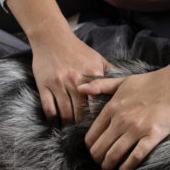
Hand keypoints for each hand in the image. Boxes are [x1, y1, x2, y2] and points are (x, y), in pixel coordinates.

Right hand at [4, 0, 111, 122]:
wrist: (52, 36)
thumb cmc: (76, 49)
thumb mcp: (96, 58)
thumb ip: (110, 72)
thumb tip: (125, 86)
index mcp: (91, 74)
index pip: (98, 103)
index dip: (99, 117)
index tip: (100, 125)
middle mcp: (75, 80)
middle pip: (81, 112)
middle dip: (83, 125)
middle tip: (85, 133)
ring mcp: (58, 83)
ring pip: (65, 113)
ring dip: (69, 124)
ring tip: (72, 129)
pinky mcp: (43, 84)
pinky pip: (48, 108)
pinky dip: (53, 118)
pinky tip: (57, 121)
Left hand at [78, 67, 169, 169]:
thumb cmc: (152, 82)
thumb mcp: (122, 81)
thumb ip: (100, 85)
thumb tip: (79, 87)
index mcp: (112, 108)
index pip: (91, 136)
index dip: (91, 148)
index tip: (96, 152)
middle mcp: (121, 119)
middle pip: (99, 149)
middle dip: (98, 160)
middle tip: (102, 163)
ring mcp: (137, 128)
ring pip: (114, 155)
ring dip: (109, 165)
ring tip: (111, 169)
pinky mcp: (153, 135)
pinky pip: (135, 157)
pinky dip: (127, 166)